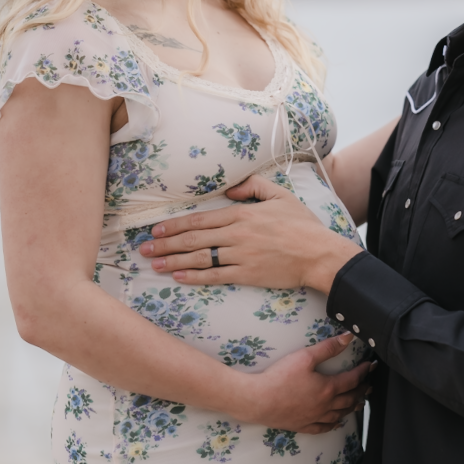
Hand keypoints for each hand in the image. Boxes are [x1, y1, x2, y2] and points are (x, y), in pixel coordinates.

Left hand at [140, 176, 360, 292]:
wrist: (319, 254)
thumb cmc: (303, 225)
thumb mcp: (281, 195)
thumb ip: (254, 186)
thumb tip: (230, 189)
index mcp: (242, 214)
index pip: (200, 220)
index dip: (174, 226)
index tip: (156, 230)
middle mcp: (236, 235)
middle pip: (192, 240)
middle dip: (165, 244)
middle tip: (144, 250)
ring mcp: (240, 256)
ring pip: (199, 258)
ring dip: (173, 261)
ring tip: (154, 265)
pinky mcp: (246, 275)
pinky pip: (214, 276)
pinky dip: (194, 277)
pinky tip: (179, 277)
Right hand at [239, 332, 374, 432]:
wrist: (257, 400)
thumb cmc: (279, 377)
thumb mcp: (305, 357)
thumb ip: (328, 348)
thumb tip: (348, 338)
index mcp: (328, 388)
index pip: (352, 380)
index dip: (363, 372)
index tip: (370, 366)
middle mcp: (325, 405)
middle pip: (349, 399)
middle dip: (362, 390)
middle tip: (369, 385)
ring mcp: (314, 417)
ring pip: (339, 414)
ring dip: (351, 407)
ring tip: (359, 403)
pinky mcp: (302, 425)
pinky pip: (322, 428)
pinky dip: (333, 425)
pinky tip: (336, 423)